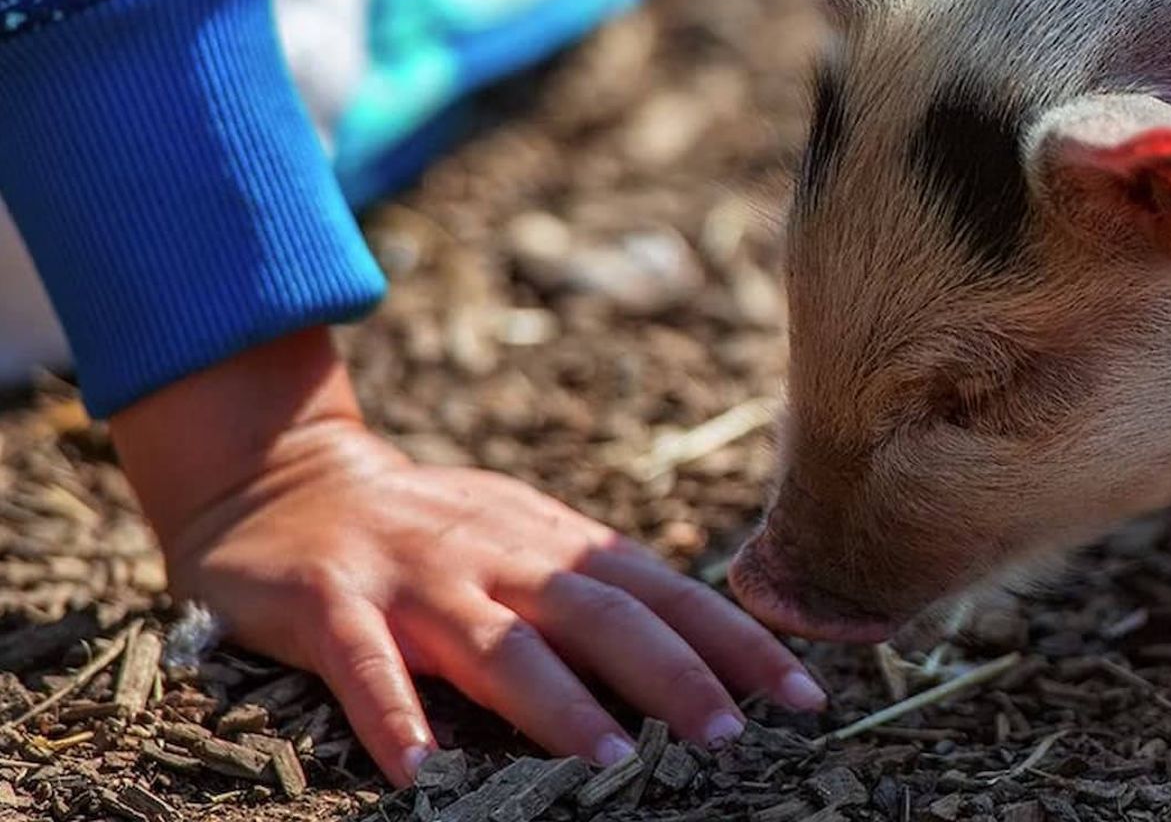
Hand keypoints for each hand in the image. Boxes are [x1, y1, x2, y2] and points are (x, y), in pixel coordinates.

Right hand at [109, 328, 823, 785]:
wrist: (288, 479)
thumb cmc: (433, 533)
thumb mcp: (525, 543)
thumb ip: (599, 590)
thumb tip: (705, 652)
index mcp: (555, 544)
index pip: (667, 594)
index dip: (737, 641)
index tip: (804, 693)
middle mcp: (500, 554)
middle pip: (601, 614)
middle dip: (671, 673)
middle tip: (728, 733)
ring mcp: (417, 577)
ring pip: (498, 643)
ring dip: (557, 702)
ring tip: (610, 759)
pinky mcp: (332, 602)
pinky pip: (364, 662)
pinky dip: (393, 713)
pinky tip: (420, 769)